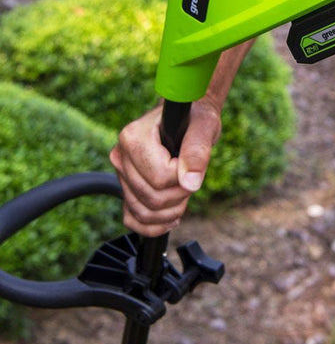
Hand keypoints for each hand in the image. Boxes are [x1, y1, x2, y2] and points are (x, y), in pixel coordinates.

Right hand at [109, 98, 220, 236]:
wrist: (187, 118)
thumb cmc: (195, 118)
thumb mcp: (204, 126)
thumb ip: (197, 151)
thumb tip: (190, 183)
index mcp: (133, 137)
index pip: (160, 177)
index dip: (184, 177)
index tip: (192, 163)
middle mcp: (121, 156)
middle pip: (152, 198)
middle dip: (180, 195)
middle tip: (192, 177)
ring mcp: (121, 174)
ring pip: (143, 212)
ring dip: (171, 211)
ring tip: (185, 192)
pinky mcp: (126, 187)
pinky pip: (131, 218)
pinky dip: (152, 225)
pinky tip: (172, 218)